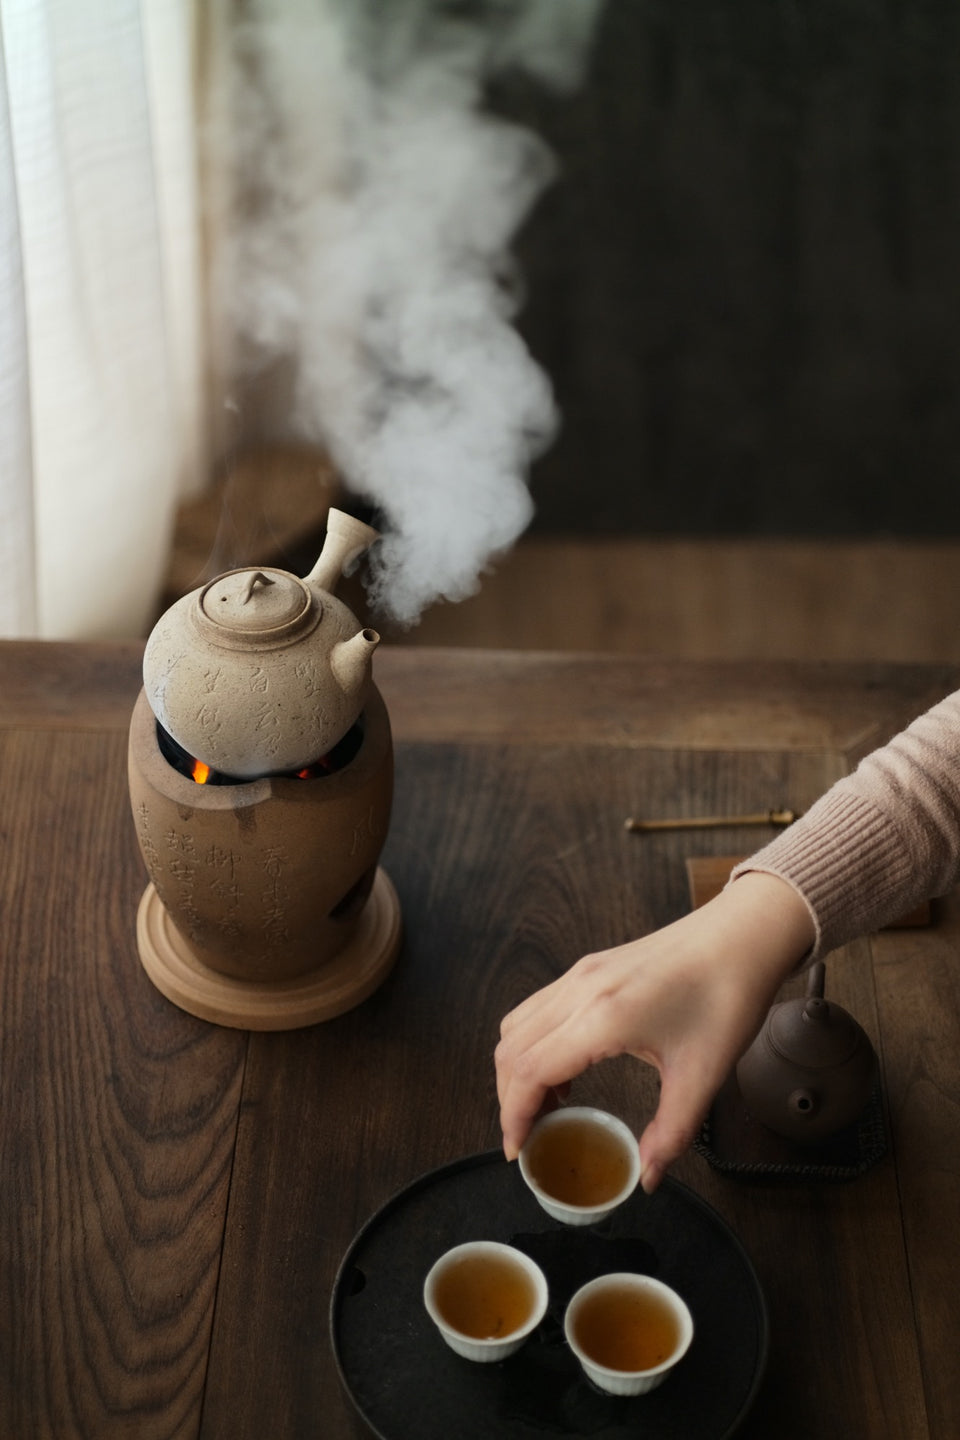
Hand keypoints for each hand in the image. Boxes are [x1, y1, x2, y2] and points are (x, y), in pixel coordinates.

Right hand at [495, 872, 814, 1191]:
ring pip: (518, 1024)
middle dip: (510, 1099)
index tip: (516, 1151)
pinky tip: (566, 1070)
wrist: (741, 936)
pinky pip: (539, 1008)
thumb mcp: (703, 1075)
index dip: (513, 1116)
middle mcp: (580, 990)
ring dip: (519, 1069)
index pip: (529, 1070)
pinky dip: (535, 1044)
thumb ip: (671, 1133)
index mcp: (602, 1017)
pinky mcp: (589, 967)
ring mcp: (580, 973)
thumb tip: (647, 1176)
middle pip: (511, 1048)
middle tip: (530, 1137)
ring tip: (547, 1107)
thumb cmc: (725, 995)